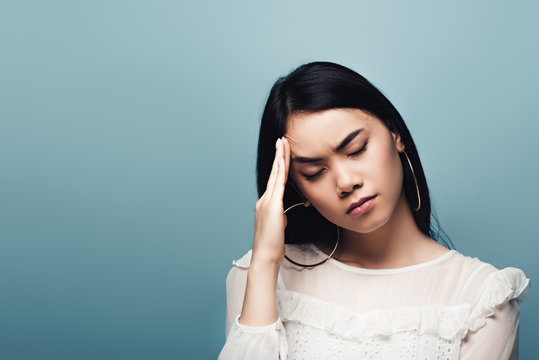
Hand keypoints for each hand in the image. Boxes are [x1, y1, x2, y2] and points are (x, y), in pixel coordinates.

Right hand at [252, 136, 290, 264]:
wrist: (265, 257)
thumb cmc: (271, 247)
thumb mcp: (277, 229)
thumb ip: (279, 219)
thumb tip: (283, 216)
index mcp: (265, 205)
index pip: (274, 181)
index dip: (278, 166)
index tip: (281, 153)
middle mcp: (263, 201)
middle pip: (273, 174)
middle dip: (278, 156)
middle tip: (282, 140)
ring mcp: (266, 203)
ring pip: (275, 176)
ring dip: (280, 158)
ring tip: (284, 144)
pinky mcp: (272, 207)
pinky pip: (278, 185)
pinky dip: (280, 171)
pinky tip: (283, 160)